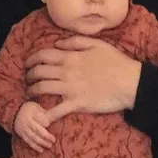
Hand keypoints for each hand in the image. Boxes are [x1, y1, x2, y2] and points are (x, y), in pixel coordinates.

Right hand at [13, 102, 54, 152]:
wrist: (14, 113)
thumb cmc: (30, 110)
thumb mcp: (37, 107)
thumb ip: (46, 113)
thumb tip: (60, 116)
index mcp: (32, 112)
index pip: (38, 116)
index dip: (43, 120)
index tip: (48, 124)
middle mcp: (27, 120)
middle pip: (36, 129)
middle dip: (45, 135)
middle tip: (53, 140)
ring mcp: (24, 128)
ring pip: (33, 137)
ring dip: (41, 142)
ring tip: (50, 145)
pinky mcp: (22, 135)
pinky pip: (28, 141)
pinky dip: (35, 146)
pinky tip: (41, 150)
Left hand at [24, 35, 141, 123]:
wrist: (131, 82)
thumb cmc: (116, 62)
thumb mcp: (97, 44)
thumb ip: (75, 41)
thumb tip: (57, 43)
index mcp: (70, 57)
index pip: (43, 55)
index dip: (31, 59)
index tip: (27, 63)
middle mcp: (66, 72)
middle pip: (39, 72)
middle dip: (29, 75)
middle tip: (27, 78)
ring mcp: (70, 88)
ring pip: (42, 88)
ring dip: (32, 91)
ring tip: (30, 93)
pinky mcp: (77, 104)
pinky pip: (57, 110)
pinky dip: (46, 114)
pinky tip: (39, 116)